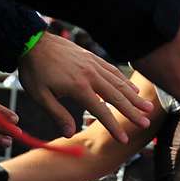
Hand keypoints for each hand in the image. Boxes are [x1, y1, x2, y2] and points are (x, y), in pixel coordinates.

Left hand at [18, 32, 153, 142]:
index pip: (101, 111)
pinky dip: (124, 81)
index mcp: (78, 87)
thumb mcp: (40, 96)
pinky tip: (132, 89)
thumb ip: (57, 114)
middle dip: (133, 112)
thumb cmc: (34, 70)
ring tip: (148, 107)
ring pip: (119, 83)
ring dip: (134, 96)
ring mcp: (93, 65)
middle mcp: (90, 75)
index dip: (113, 126)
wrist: (32, 41)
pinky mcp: (92, 58)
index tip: (124, 139)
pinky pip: (113, 71)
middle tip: (146, 122)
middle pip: (117, 96)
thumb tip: (70, 134)